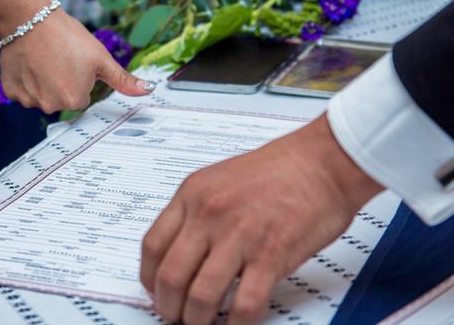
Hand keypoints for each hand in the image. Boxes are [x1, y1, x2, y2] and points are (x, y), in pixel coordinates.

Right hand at [0, 10, 153, 112]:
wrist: (30, 18)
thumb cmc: (68, 36)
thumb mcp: (101, 58)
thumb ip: (123, 79)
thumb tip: (148, 90)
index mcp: (75, 100)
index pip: (82, 97)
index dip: (80, 78)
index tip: (74, 62)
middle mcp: (50, 106)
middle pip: (61, 98)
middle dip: (62, 82)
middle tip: (59, 59)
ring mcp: (28, 99)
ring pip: (41, 94)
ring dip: (43, 81)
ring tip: (43, 58)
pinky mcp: (10, 90)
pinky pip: (23, 90)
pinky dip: (26, 78)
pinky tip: (30, 61)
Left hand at [140, 114, 383, 324]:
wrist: (321, 161)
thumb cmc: (278, 169)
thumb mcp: (220, 179)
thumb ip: (198, 212)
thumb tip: (184, 252)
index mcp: (192, 195)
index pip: (152, 246)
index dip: (149, 278)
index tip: (155, 291)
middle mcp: (208, 215)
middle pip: (170, 277)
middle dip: (168, 307)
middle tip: (175, 317)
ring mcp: (238, 236)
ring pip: (200, 297)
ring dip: (197, 321)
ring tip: (203, 324)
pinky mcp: (271, 255)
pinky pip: (244, 305)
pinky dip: (237, 324)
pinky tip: (238, 323)